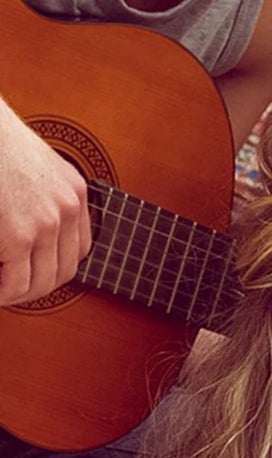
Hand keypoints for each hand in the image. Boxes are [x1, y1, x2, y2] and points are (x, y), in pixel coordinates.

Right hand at [0, 105, 92, 306]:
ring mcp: (46, 223)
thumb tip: (25, 226)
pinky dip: (3, 293)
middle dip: (37, 286)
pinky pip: (14, 282)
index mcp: (73, 190)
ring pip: (40, 282)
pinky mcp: (17, 236)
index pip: (78, 248)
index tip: (33, 272)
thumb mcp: (28, 164)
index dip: (55, 266)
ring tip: (0, 292)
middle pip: (64, 270)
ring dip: (18, 294)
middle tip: (11, 289)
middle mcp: (68, 208)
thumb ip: (38, 194)